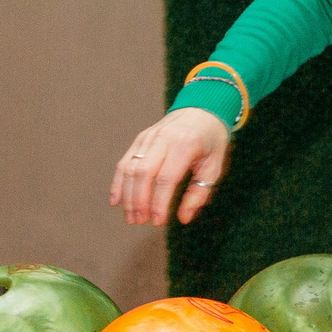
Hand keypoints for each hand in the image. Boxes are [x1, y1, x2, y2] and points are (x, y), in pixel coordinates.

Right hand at [108, 108, 231, 225]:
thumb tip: (183, 218)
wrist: (202, 109)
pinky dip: (118, 182)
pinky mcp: (140, 139)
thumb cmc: (210, 141)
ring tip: (130, 217)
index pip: (166, 178)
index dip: (159, 203)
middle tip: (139, 222)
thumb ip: (199, 193)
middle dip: (139, 201)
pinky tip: (117, 201)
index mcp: (185, 145)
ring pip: (130, 168)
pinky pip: (125, 161)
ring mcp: (149, 137)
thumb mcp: (214, 166)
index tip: (157, 222)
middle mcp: (164, 138)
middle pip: (143, 173)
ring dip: (127, 195)